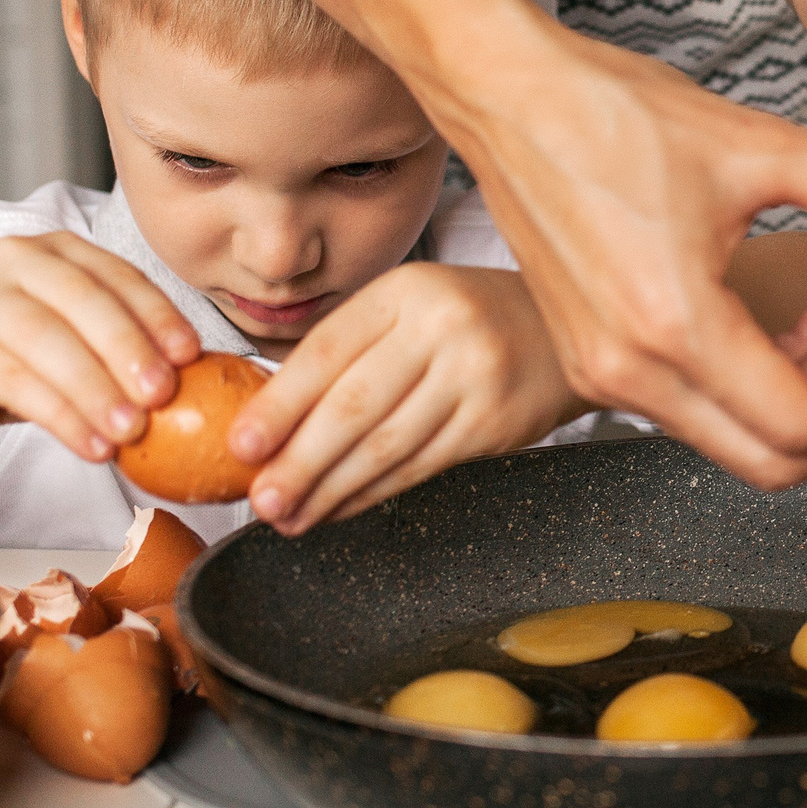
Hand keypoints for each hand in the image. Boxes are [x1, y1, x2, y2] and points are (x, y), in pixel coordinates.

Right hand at [0, 232, 199, 459]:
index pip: (118, 276)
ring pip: (48, 341)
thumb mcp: (71, 339)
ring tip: (131, 430)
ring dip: (97, 389)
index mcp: (57, 250)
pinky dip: (61, 416)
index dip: (158, 315)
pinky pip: (15, 382)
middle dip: (130, 349)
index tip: (191, 355)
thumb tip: (198, 376)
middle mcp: (13, 261)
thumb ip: (120, 343)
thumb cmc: (9, 359)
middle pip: (84, 302)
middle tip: (164, 395)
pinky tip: (92, 444)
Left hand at [227, 264, 587, 532]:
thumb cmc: (468, 320)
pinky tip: (340, 508)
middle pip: (354, 406)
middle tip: (261, 500)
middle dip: (299, 461)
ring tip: (290, 517)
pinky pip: (420, 466)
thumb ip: (349, 351)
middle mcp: (442, 327)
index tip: (242, 446)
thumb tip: (268, 420)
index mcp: (406, 290)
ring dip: (330, 489)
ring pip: (386, 445)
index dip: (280, 405)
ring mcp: (474, 375)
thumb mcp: (409, 307)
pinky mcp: (495, 422)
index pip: (327, 351)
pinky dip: (372, 493)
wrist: (564, 330)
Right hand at [411, 0, 806, 488]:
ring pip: (733, 439)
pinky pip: (696, 408)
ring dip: (805, 399)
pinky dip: (757, 384)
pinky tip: (788, 317)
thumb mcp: (761, 142)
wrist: (508, 94)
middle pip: (769, 461)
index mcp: (671, 323)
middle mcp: (629, 369)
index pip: (799, 425)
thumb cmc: (615, 111)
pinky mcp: (595, 359)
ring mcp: (604, 373)